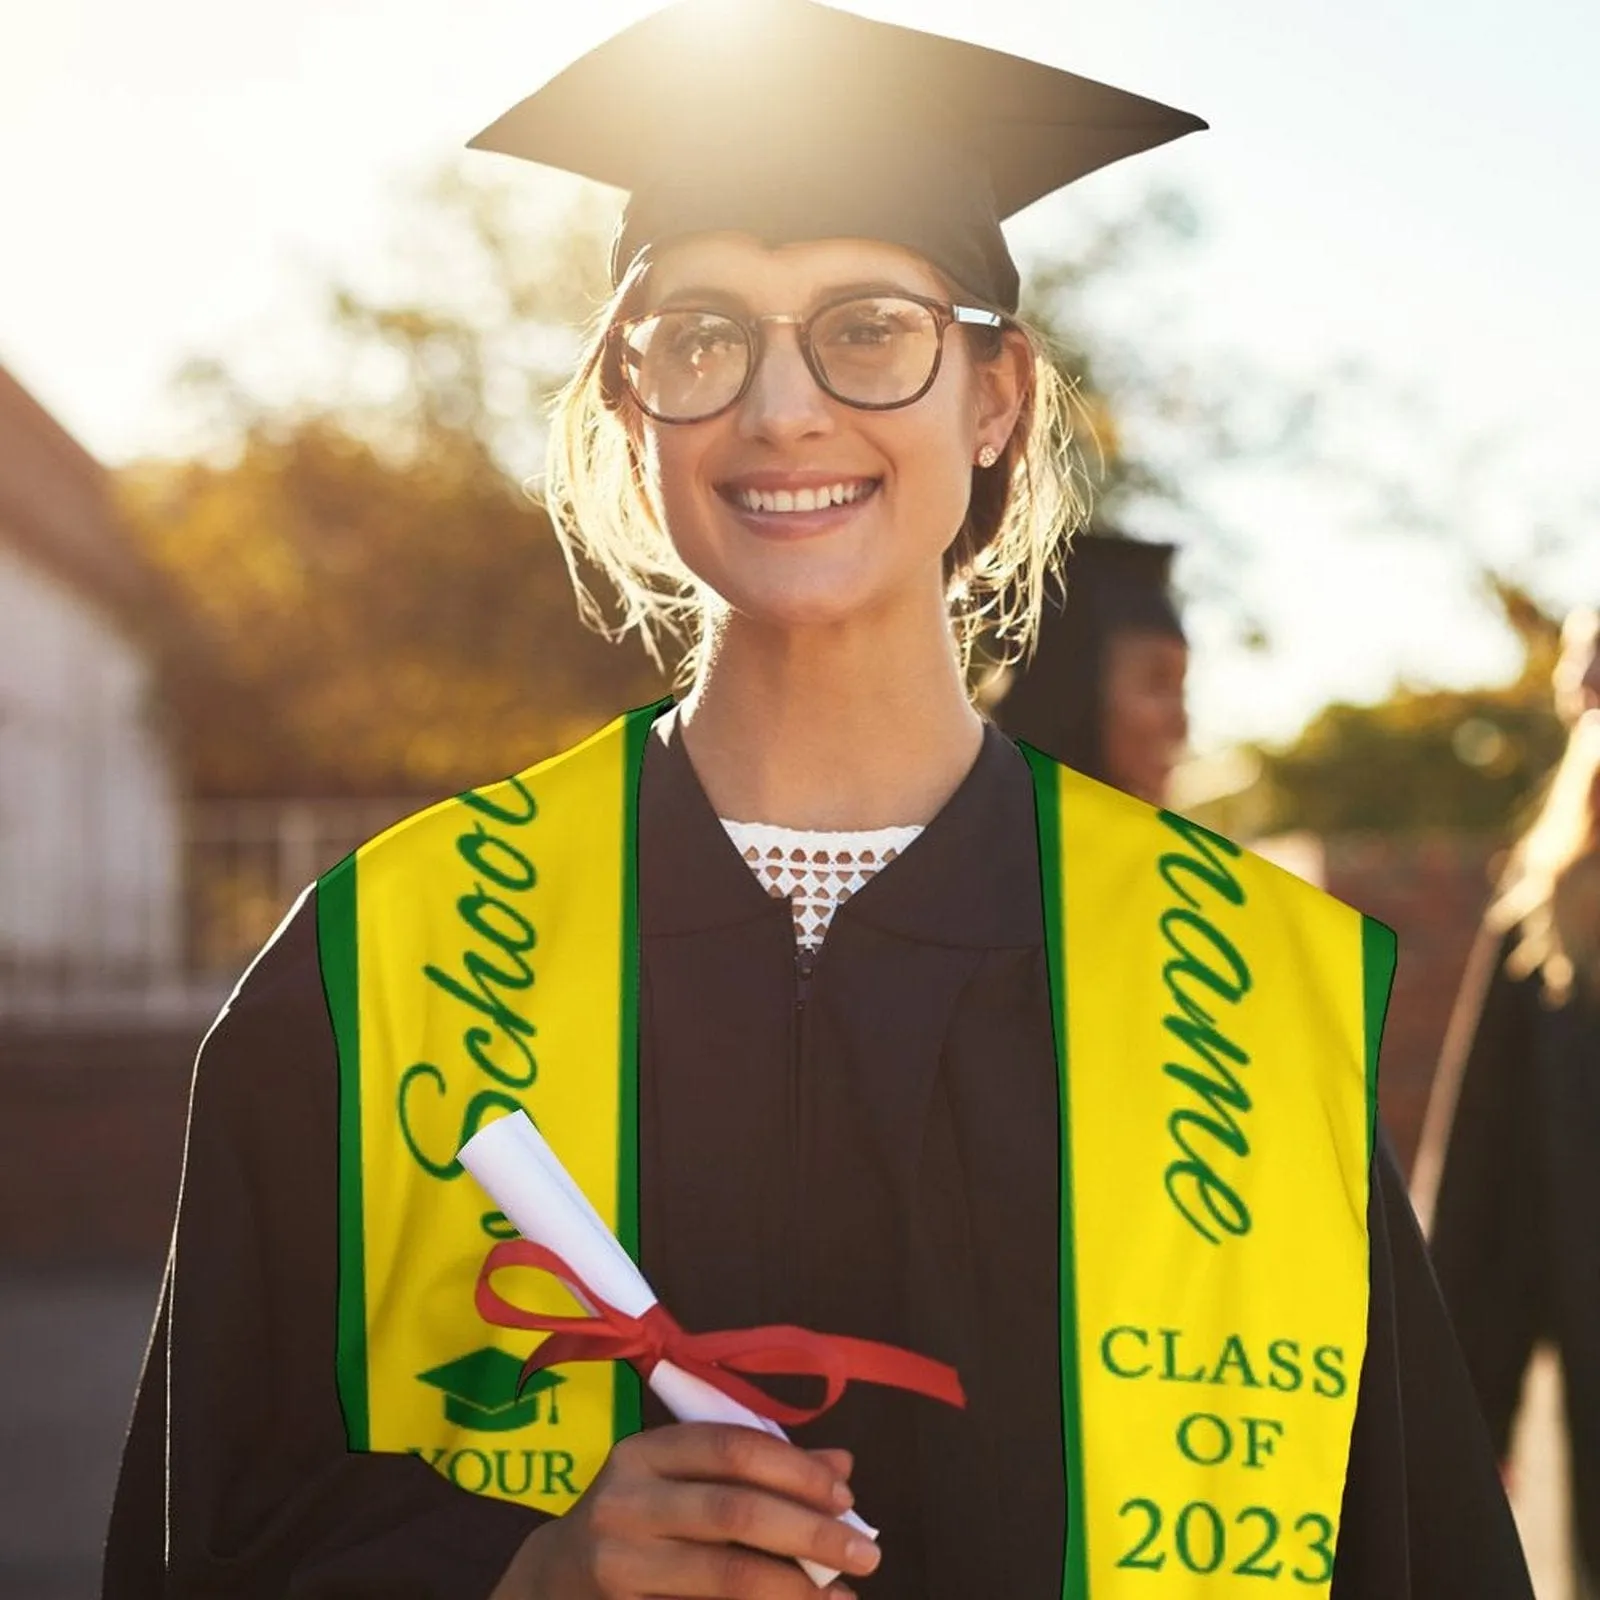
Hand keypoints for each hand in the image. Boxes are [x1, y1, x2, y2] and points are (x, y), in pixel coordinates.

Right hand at [490, 1423, 877, 1598]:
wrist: (551, 1584)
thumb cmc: (637, 1518)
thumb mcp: (680, 1479)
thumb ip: (755, 1468)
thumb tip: (842, 1465)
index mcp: (644, 1452)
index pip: (732, 1447)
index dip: (795, 1469)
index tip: (846, 1495)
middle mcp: (626, 1501)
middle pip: (734, 1512)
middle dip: (809, 1532)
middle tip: (866, 1554)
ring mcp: (619, 1562)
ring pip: (724, 1575)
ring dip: (794, 1588)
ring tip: (840, 1597)